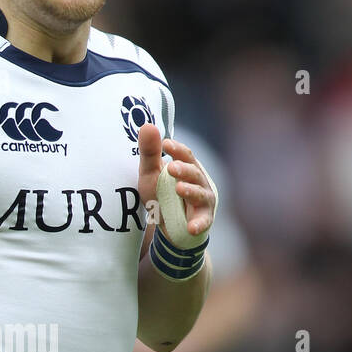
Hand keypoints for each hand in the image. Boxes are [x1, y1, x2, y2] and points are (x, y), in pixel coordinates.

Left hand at [137, 124, 216, 241]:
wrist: (168, 226)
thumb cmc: (161, 195)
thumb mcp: (150, 174)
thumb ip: (149, 153)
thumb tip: (147, 125)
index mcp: (188, 167)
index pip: (186, 155)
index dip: (177, 149)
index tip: (165, 144)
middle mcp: (199, 181)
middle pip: (194, 173)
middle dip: (184, 170)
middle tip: (172, 167)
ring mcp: (203, 200)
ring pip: (200, 194)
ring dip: (191, 191)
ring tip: (179, 188)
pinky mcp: (204, 220)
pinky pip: (203, 221)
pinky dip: (198, 224)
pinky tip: (191, 227)